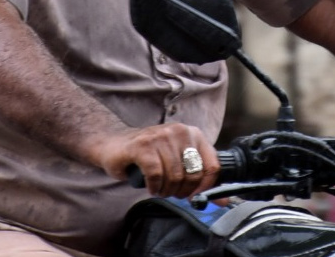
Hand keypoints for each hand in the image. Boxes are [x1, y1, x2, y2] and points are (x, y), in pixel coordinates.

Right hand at [88, 124, 218, 199]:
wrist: (113, 143)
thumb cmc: (148, 154)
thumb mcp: (177, 161)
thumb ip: (200, 178)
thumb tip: (221, 201)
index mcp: (192, 133)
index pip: (212, 165)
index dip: (205, 187)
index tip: (195, 196)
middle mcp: (179, 131)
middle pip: (193, 174)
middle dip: (182, 191)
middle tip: (171, 191)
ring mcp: (160, 136)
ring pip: (175, 176)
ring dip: (166, 190)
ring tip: (159, 188)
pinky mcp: (142, 145)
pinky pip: (156, 175)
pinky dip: (154, 186)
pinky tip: (149, 185)